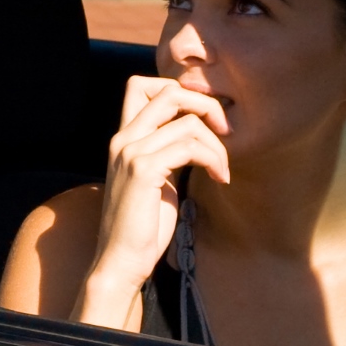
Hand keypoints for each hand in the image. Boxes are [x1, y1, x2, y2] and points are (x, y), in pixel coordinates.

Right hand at [78, 77, 231, 325]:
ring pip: (188, 122)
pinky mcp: (143, 171)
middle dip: (206, 105)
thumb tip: (198, 132)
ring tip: (222, 169)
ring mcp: (131, 152)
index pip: (141, 85)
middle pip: (169, 92)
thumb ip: (167, 151)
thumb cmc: (142, 225)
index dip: (177, 91)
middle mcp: (123, 139)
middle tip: (225, 131)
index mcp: (124, 138)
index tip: (201, 118)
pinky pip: (189, 147)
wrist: (120, 260)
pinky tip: (219, 177)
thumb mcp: (156, 178)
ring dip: (217, 145)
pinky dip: (213, 159)